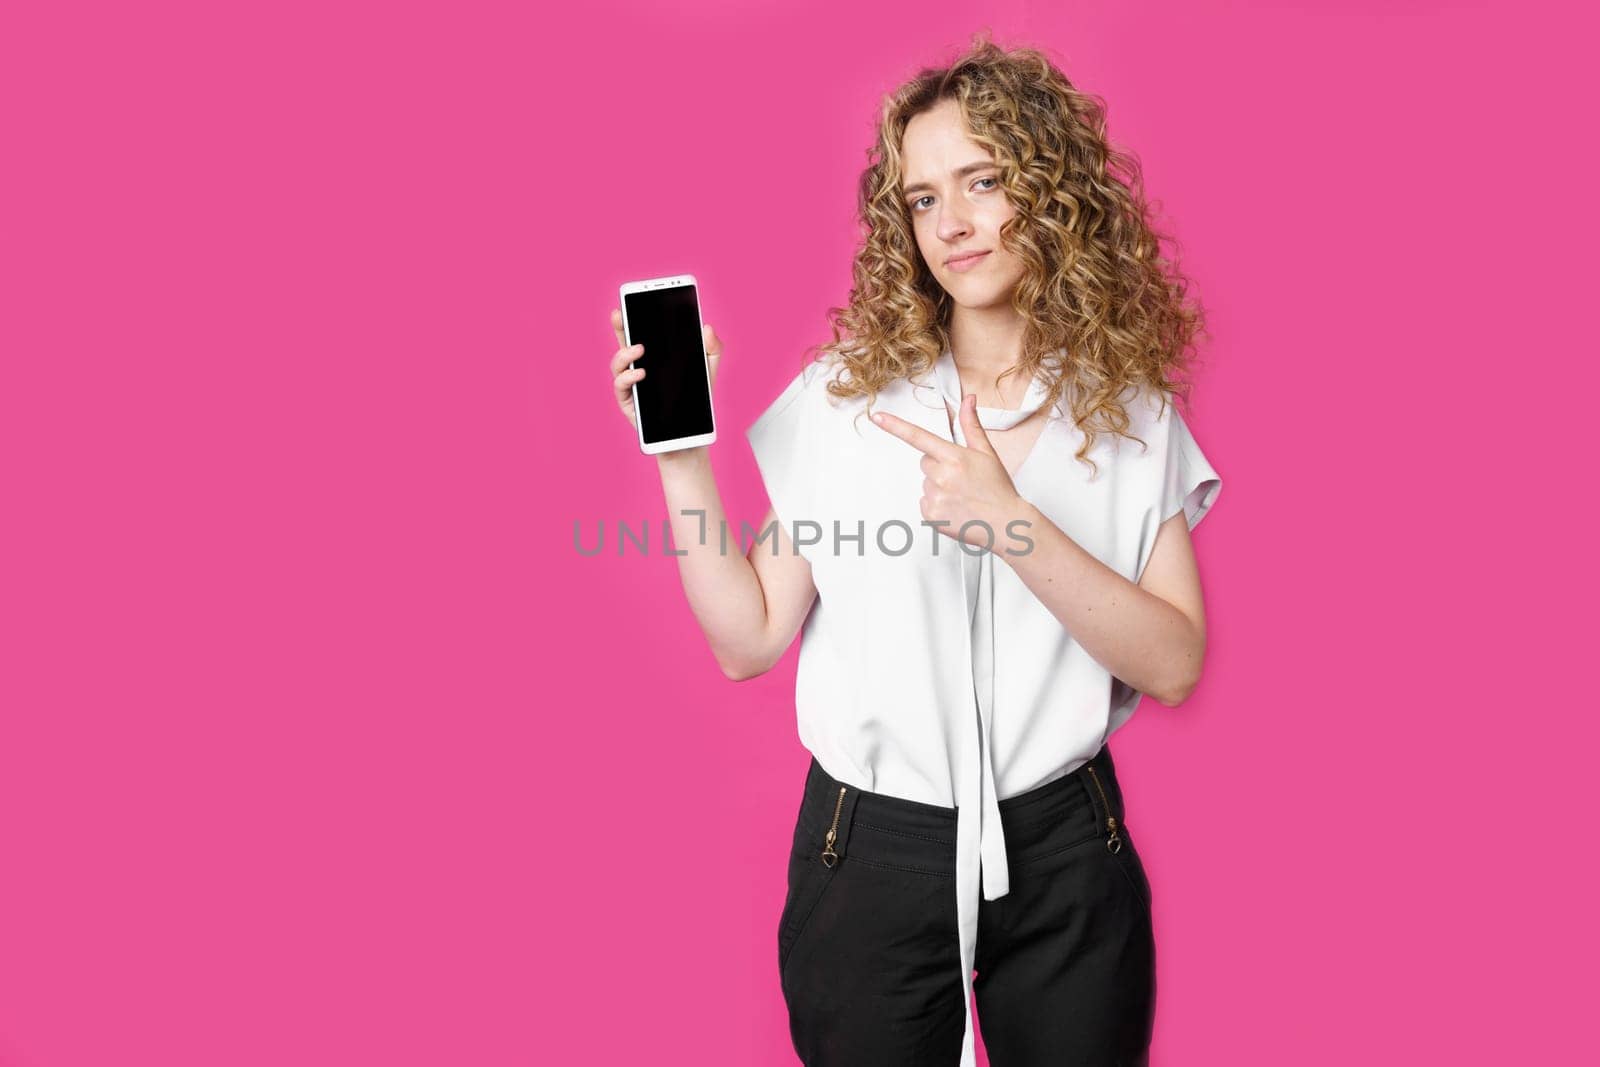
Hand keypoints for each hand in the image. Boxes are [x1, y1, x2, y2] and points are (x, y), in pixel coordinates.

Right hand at [609, 307, 722, 430]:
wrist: (691, 434)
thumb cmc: (695, 401)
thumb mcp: (709, 371)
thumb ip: (712, 349)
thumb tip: (707, 327)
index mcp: (654, 357)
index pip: (641, 332)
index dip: (634, 317)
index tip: (632, 301)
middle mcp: (638, 368)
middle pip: (624, 342)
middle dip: (620, 326)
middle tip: (620, 314)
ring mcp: (630, 385)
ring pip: (617, 363)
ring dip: (624, 353)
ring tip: (639, 348)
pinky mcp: (628, 403)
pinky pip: (620, 385)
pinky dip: (628, 376)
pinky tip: (640, 373)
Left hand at [870, 394, 1026, 550]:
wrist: (1006, 523)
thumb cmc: (997, 488)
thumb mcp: (987, 453)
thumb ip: (972, 425)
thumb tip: (968, 399)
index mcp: (955, 457)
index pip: (918, 437)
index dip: (895, 426)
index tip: (876, 417)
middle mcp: (942, 476)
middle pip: (924, 462)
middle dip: (939, 466)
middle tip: (962, 478)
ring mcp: (935, 497)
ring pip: (926, 483)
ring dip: (939, 487)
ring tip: (962, 496)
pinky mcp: (931, 516)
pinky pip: (924, 502)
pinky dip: (937, 504)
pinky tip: (956, 508)